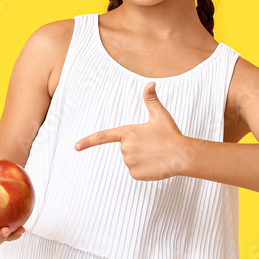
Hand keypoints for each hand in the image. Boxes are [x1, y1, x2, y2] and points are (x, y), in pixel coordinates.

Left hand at [73, 81, 193, 180]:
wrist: (182, 155)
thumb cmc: (171, 134)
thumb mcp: (160, 115)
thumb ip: (151, 100)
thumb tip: (150, 84)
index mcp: (128, 132)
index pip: (104, 136)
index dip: (88, 141)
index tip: (76, 146)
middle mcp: (125, 147)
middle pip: (125, 149)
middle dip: (137, 147)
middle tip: (153, 145)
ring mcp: (129, 162)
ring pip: (131, 161)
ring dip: (141, 159)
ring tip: (155, 154)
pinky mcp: (135, 174)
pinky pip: (136, 172)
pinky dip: (145, 170)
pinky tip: (155, 164)